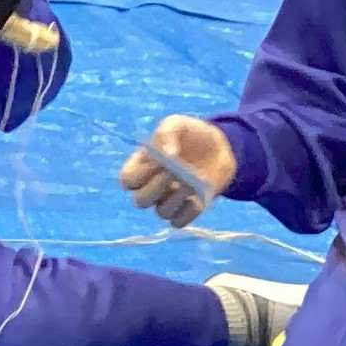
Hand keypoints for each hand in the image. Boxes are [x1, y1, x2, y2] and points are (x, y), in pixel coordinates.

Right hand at [119, 115, 233, 227]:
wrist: (218, 146)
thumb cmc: (190, 135)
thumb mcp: (176, 124)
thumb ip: (166, 133)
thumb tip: (166, 154)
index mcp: (141, 166)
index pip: (127, 180)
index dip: (139, 175)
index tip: (158, 161)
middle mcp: (151, 187)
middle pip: (140, 201)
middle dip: (155, 188)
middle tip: (173, 172)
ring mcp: (169, 201)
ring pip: (162, 212)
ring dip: (176, 198)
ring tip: (191, 181)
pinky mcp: (187, 210)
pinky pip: (179, 221)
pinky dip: (188, 211)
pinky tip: (198, 196)